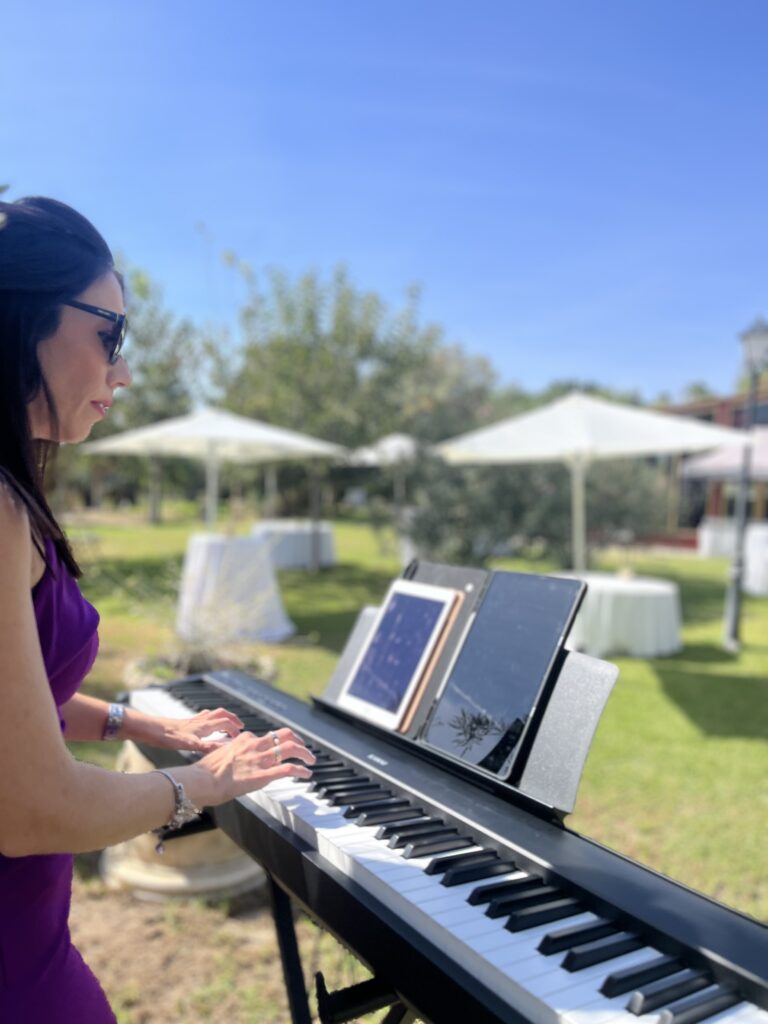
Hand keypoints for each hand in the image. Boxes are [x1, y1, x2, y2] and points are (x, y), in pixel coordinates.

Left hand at [155, 708, 244, 753]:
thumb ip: (208, 746)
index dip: (235, 728)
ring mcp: (192, 720)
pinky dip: (209, 718)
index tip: (240, 737)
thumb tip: (226, 748)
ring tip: (226, 724)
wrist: (150, 729)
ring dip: (222, 717)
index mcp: (203, 725)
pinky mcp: (185, 722)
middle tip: (240, 725)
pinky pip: (202, 716)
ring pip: (212, 714)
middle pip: (221, 713)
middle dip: (232, 718)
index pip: (226, 722)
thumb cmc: (167, 737)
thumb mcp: (189, 745)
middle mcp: (200, 720)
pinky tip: (205, 726)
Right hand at [194, 727, 314, 803]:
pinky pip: (288, 769)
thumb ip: (230, 753)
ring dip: (305, 753)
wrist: (202, 780)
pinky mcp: (263, 775)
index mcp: (244, 740)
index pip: (264, 737)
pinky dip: (301, 770)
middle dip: (297, 740)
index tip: (277, 750)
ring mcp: (260, 760)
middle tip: (304, 747)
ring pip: (290, 748)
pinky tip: (307, 774)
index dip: (274, 743)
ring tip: (311, 759)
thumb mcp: (219, 754)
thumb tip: (229, 756)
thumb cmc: (205, 772)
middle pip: (284, 735)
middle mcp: (255, 746)